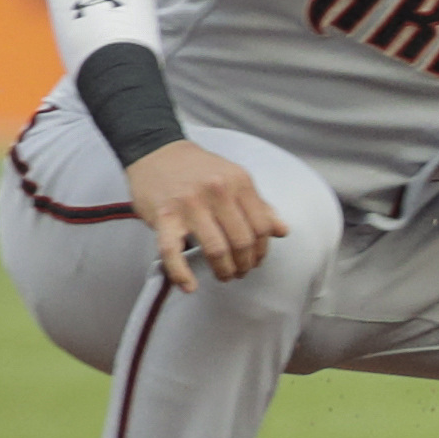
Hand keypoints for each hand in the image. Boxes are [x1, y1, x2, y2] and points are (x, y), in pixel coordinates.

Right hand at [125, 140, 286, 292]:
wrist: (156, 151)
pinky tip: (190, 286)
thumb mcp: (234, 178)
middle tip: (241, 271)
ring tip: (225, 275)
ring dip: (224, 270)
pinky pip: (172, 252)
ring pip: (216, 249)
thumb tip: (282, 230)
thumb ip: (259, 205)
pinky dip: (181, 273)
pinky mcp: (164, 216)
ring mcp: (189, 205)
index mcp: (239, 182)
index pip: (262, 226)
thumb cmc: (198, 169)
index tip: (257, 259)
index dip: (263, 249)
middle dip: (245, 263)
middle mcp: (217, 192)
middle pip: (242, 241)